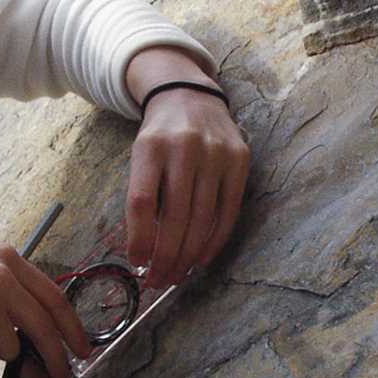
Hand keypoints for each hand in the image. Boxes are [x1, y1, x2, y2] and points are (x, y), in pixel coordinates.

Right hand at [0, 245, 91, 377]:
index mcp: (5, 257)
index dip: (73, 326)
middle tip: (62, 377)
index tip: (83, 346)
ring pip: (13, 349)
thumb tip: (44, 346)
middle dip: (57, 358)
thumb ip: (10, 304)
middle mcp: (0, 275)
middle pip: (46, 327)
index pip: (55, 295)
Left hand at [125, 86, 249, 288]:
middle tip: (158, 281)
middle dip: (166, 256)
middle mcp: (185, 147)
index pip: (143, 201)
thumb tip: (144, 251)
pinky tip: (202, 258)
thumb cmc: (160, 136)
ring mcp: (216, 153)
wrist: (190, 96)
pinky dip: (215, 241)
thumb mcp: (141, 155)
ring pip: (203, 218)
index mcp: (151, 146)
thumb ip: (143, 195)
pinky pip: (229, 211)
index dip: (140, 238)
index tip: (137, 263)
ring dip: (189, 255)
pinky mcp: (239, 160)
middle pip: (175, 216)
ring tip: (177, 275)